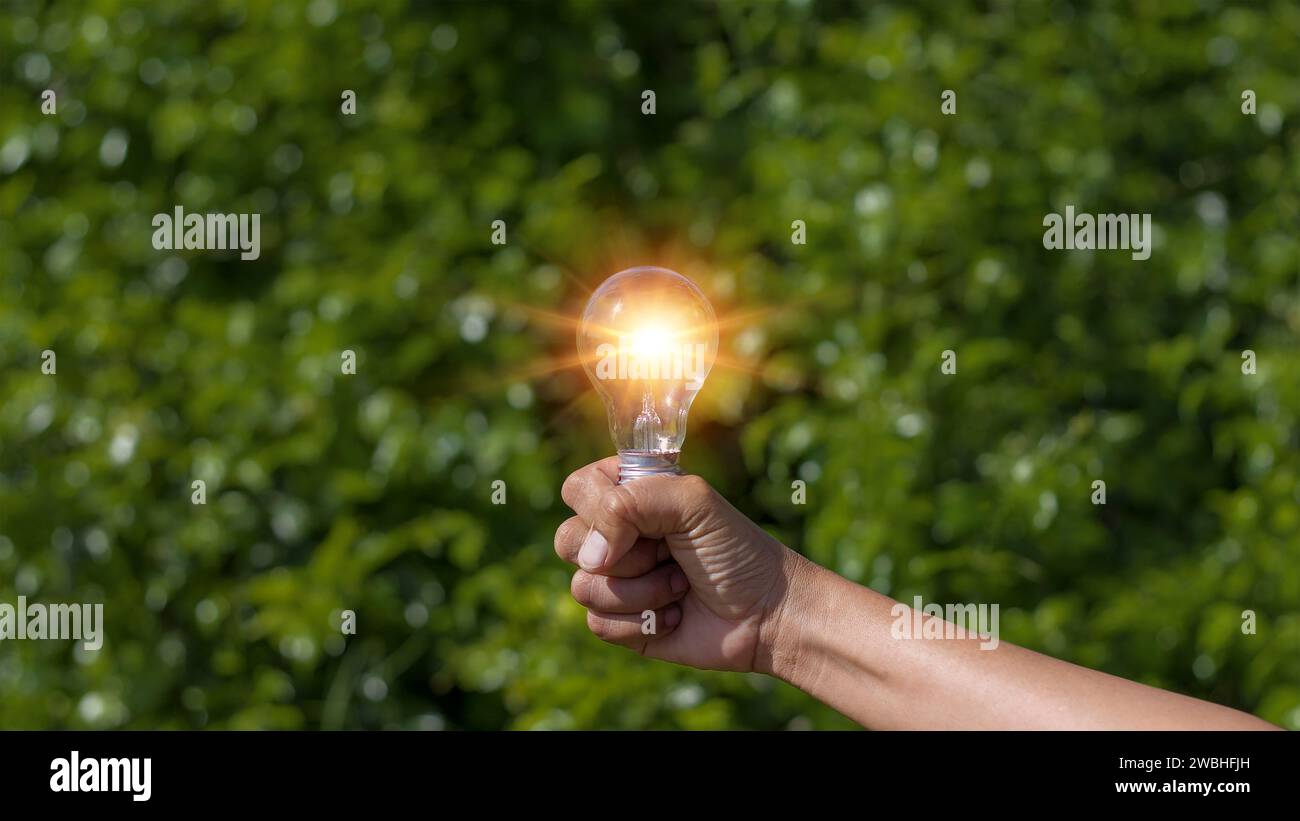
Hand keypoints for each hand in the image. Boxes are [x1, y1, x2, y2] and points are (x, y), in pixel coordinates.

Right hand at [555, 457, 810, 672]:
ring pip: (583, 586)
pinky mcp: (621, 622)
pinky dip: (642, 621)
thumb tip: (590, 556)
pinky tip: (675, 616)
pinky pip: (598, 622)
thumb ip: (631, 501)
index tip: (643, 520)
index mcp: (632, 496)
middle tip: (667, 553)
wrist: (767, 614)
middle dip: (623, 555)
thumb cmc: (736, 551)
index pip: (578, 489)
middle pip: (568, 540)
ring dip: (641, 591)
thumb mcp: (693, 502)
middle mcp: (618, 536)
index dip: (600, 508)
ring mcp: (617, 580)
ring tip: (679, 585)